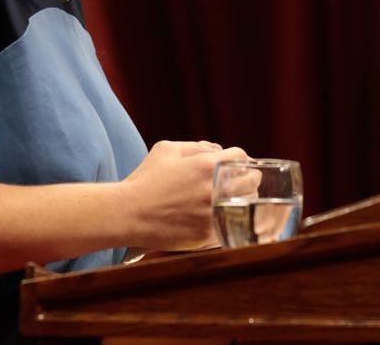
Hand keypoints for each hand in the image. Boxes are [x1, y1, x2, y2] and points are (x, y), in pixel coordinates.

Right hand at [119, 140, 248, 250]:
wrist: (126, 214)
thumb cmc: (145, 180)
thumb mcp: (166, 150)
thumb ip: (196, 146)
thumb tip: (217, 150)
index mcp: (207, 165)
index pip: (242, 157)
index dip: (240, 160)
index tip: (236, 167)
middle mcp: (215, 188)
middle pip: (252, 180)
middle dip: (247, 179)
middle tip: (240, 184)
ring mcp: (213, 213)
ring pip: (249, 205)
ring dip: (245, 201)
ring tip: (234, 202)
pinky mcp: (208, 234)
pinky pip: (234, 225)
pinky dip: (232, 221)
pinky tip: (224, 218)